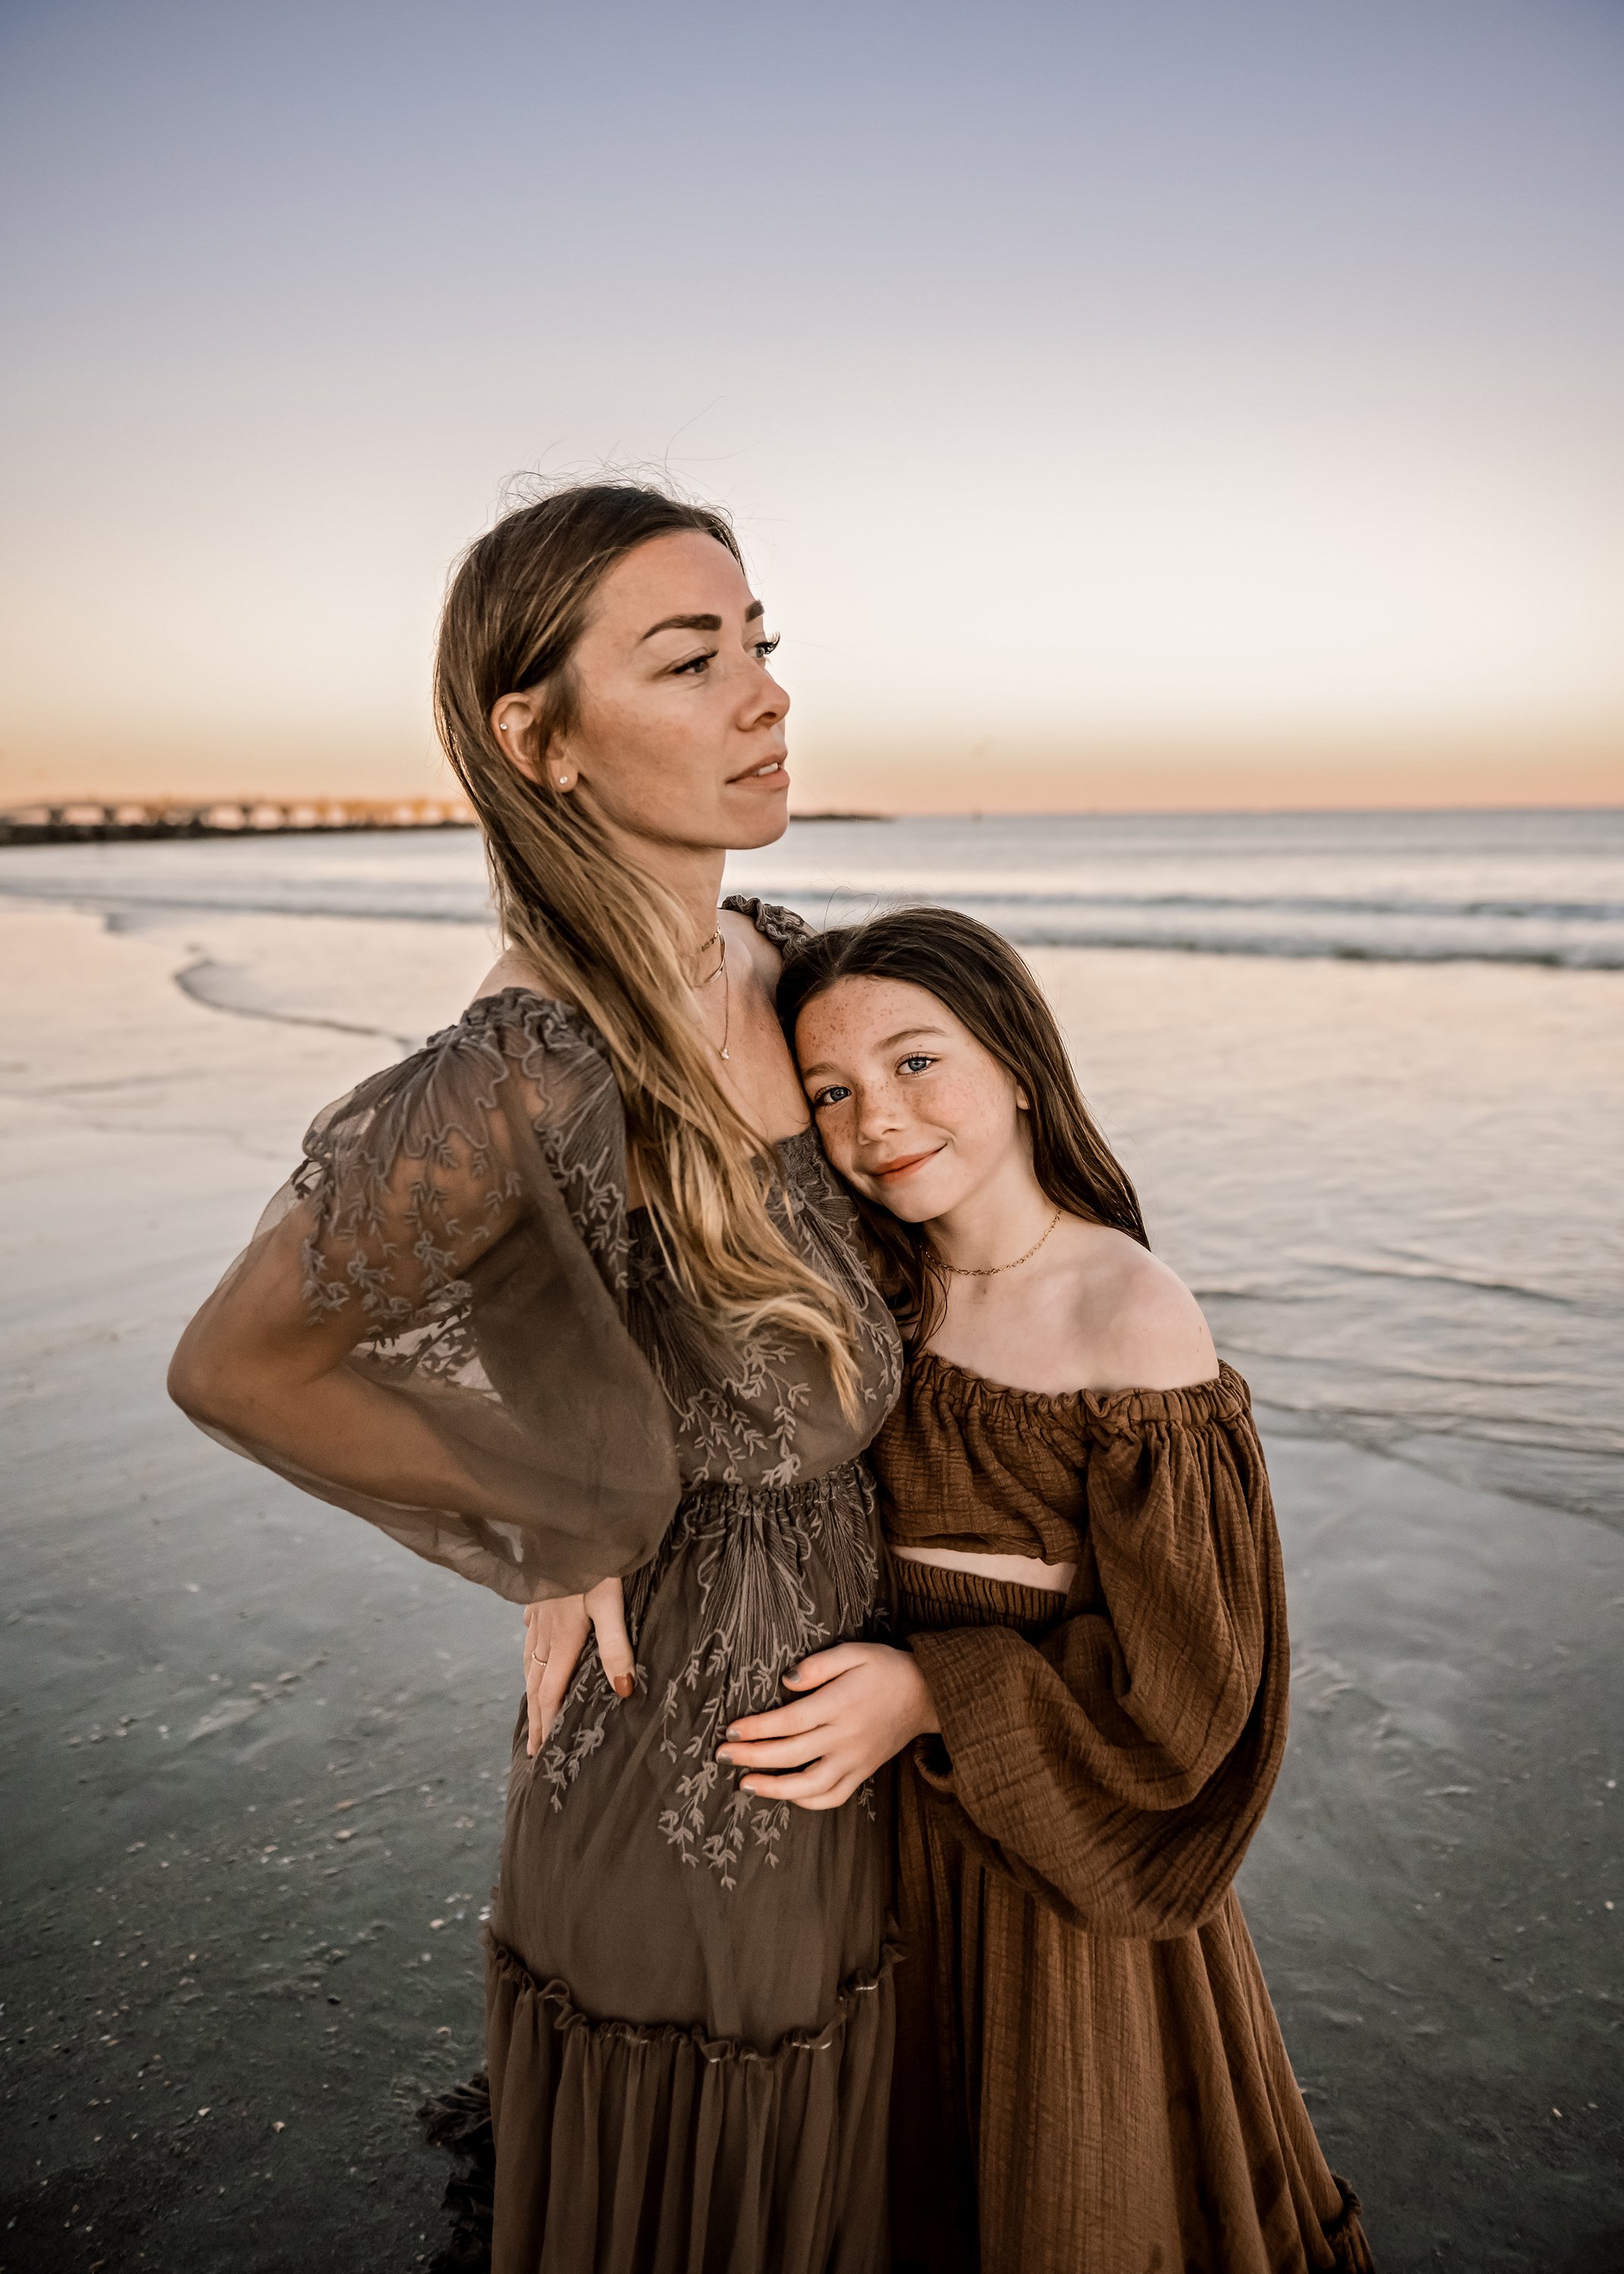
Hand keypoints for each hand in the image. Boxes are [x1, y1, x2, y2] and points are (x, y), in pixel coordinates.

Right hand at [523, 1576, 634, 1756]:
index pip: (550, 1691)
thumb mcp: (612, 1604)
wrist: (568, 1517)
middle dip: (535, 1715)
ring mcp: (538, 1609)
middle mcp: (545, 1628)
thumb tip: (623, 1693)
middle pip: (536, 1681)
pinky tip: (531, 1646)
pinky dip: (530, 1651)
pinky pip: (530, 1633)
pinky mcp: (538, 1591)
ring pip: (530, 1657)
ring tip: (531, 1707)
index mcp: (563, 1637)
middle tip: (533, 1745)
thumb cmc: (596, 1559)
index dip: (546, 1723)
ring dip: (530, 1686)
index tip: (539, 1752)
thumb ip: (616, 1648)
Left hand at [716, 1642, 940, 1810]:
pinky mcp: (862, 1772)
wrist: (927, 1694)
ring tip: (745, 1785)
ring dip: (774, 1789)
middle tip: (722, 1755)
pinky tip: (786, 1795)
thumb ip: (818, 1664)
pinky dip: (807, 1801)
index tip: (731, 1730)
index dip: (757, 1729)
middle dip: (751, 1757)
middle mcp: (845, 1737)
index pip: (788, 1722)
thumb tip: (786, 1681)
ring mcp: (854, 1760)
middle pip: (790, 1754)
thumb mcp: (854, 1652)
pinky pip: (833, 1796)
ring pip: (810, 1785)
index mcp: (839, 1705)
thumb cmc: (886, 1668)